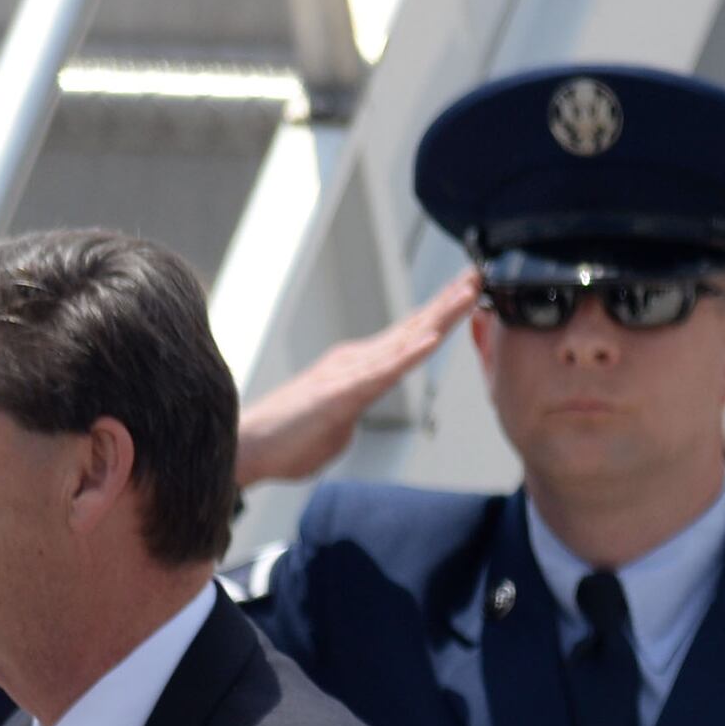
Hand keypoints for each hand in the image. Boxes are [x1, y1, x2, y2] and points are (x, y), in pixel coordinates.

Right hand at [233, 269, 479, 486]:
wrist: (247, 449)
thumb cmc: (286, 441)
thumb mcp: (335, 427)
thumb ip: (351, 415)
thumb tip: (353, 418)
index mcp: (357, 368)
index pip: (406, 338)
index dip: (438, 316)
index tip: (466, 295)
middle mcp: (355, 362)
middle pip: (410, 329)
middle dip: (447, 304)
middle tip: (477, 276)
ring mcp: (348, 375)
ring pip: (402, 342)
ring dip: (437, 318)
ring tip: (466, 295)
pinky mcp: (340, 395)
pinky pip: (381, 375)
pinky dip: (408, 356)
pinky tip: (431, 340)